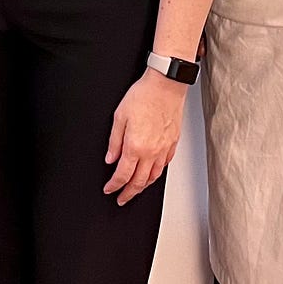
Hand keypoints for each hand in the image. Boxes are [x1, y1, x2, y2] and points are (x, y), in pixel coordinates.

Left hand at [104, 68, 185, 205]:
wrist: (166, 85)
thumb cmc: (143, 96)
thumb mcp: (119, 117)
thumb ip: (114, 141)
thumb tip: (110, 158)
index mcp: (135, 146)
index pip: (123, 175)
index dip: (114, 185)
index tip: (109, 189)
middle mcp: (151, 152)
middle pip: (139, 182)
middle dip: (128, 193)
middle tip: (121, 198)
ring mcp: (164, 149)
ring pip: (153, 177)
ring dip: (143, 186)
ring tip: (135, 189)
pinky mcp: (173, 143)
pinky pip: (164, 165)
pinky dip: (156, 173)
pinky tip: (152, 173)